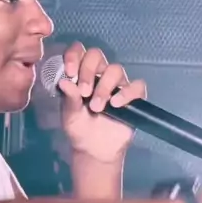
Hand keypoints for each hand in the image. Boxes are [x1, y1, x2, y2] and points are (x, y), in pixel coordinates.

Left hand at [58, 43, 146, 163]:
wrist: (94, 150)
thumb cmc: (80, 129)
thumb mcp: (69, 116)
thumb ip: (68, 98)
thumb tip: (64, 82)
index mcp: (80, 74)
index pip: (78, 52)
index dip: (73, 56)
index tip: (69, 73)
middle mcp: (99, 74)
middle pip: (96, 55)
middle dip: (88, 71)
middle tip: (83, 93)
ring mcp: (117, 84)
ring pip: (115, 69)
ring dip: (104, 87)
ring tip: (96, 107)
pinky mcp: (133, 97)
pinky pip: (136, 85)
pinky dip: (127, 93)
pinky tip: (116, 105)